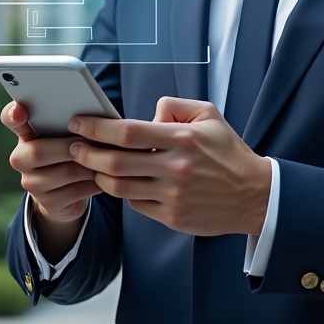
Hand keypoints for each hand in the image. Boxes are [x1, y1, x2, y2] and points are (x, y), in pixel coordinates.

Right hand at [3, 101, 103, 261]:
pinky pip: (75, 192)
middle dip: (70, 146)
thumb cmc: (70, 150)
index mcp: (25, 134)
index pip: (10, 119)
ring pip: (64, 173)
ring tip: (107, 159)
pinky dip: (94, 183)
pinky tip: (104, 177)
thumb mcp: (67, 134)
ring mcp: (32, 183)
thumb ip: (70, 121)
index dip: (12, 114)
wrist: (66, 191)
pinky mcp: (48, 203)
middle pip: (39, 151)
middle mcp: (21, 158)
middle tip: (94, 141)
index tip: (20, 110)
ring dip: (89, 165)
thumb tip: (93, 115)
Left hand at [67, 96, 271, 236]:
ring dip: (97, 175)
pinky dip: (123, 193)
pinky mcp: (172, 217)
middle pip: (116, 162)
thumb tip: (144, 115)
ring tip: (88, 164)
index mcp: (182, 139)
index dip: (97, 127)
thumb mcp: (209, 115)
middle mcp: (175, 168)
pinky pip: (135, 204)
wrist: (254, 195)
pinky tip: (118, 182)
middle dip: (86, 153)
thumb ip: (174, 107)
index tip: (78, 122)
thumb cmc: (228, 152)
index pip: (129, 132)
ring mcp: (172, 195)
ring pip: (119, 187)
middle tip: (70, 146)